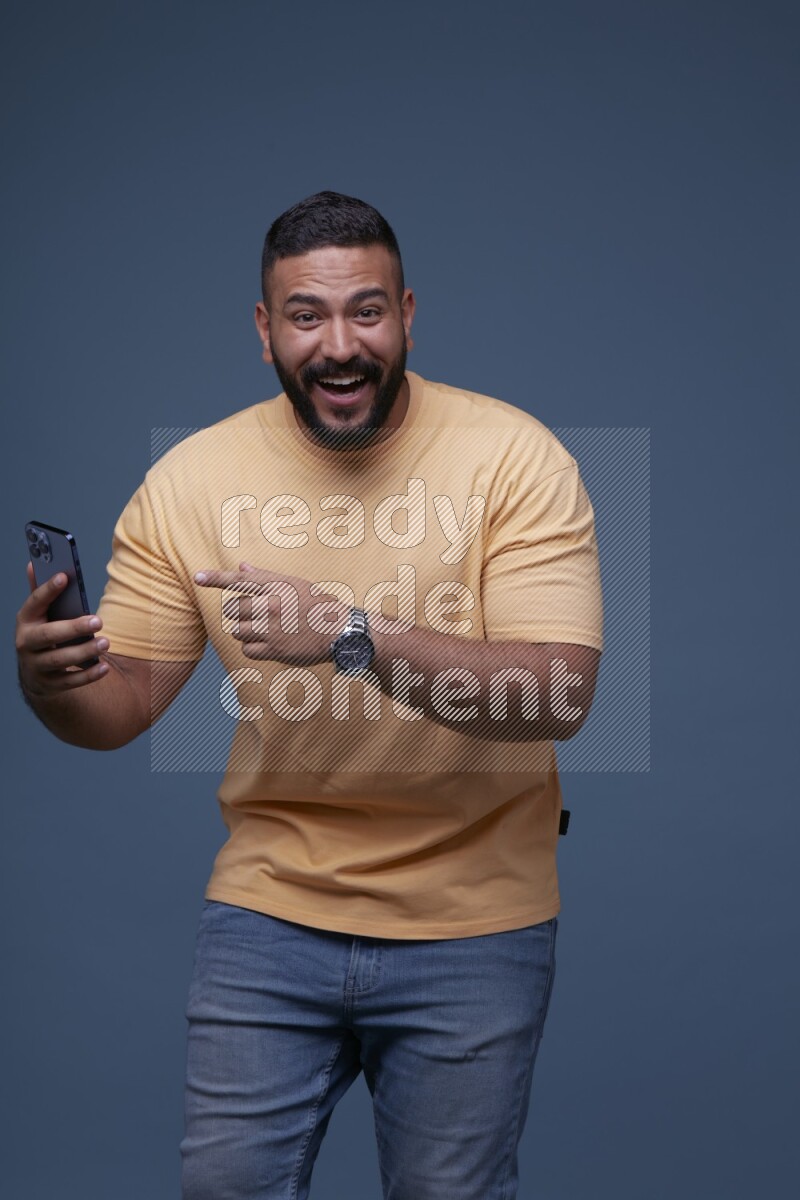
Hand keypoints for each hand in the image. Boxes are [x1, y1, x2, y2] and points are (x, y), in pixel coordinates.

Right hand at [16, 564, 109, 697]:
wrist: (35, 674)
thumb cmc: (44, 633)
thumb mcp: (39, 614)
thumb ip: (41, 592)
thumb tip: (33, 562)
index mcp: (25, 620)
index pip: (35, 603)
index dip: (48, 590)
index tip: (64, 577)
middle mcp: (26, 643)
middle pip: (49, 635)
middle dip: (74, 628)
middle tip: (98, 621)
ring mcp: (36, 666)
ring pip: (60, 659)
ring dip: (84, 651)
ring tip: (106, 642)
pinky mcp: (50, 684)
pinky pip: (70, 681)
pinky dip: (88, 675)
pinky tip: (104, 666)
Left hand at [194, 562, 349, 665]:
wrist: (340, 631)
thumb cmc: (318, 605)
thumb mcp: (295, 584)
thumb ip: (266, 577)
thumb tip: (241, 566)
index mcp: (276, 587)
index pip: (239, 580)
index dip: (215, 578)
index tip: (197, 577)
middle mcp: (272, 605)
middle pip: (233, 609)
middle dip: (239, 613)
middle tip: (257, 616)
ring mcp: (272, 628)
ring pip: (237, 630)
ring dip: (245, 631)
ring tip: (264, 630)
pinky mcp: (274, 649)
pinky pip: (247, 649)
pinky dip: (252, 648)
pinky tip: (267, 644)